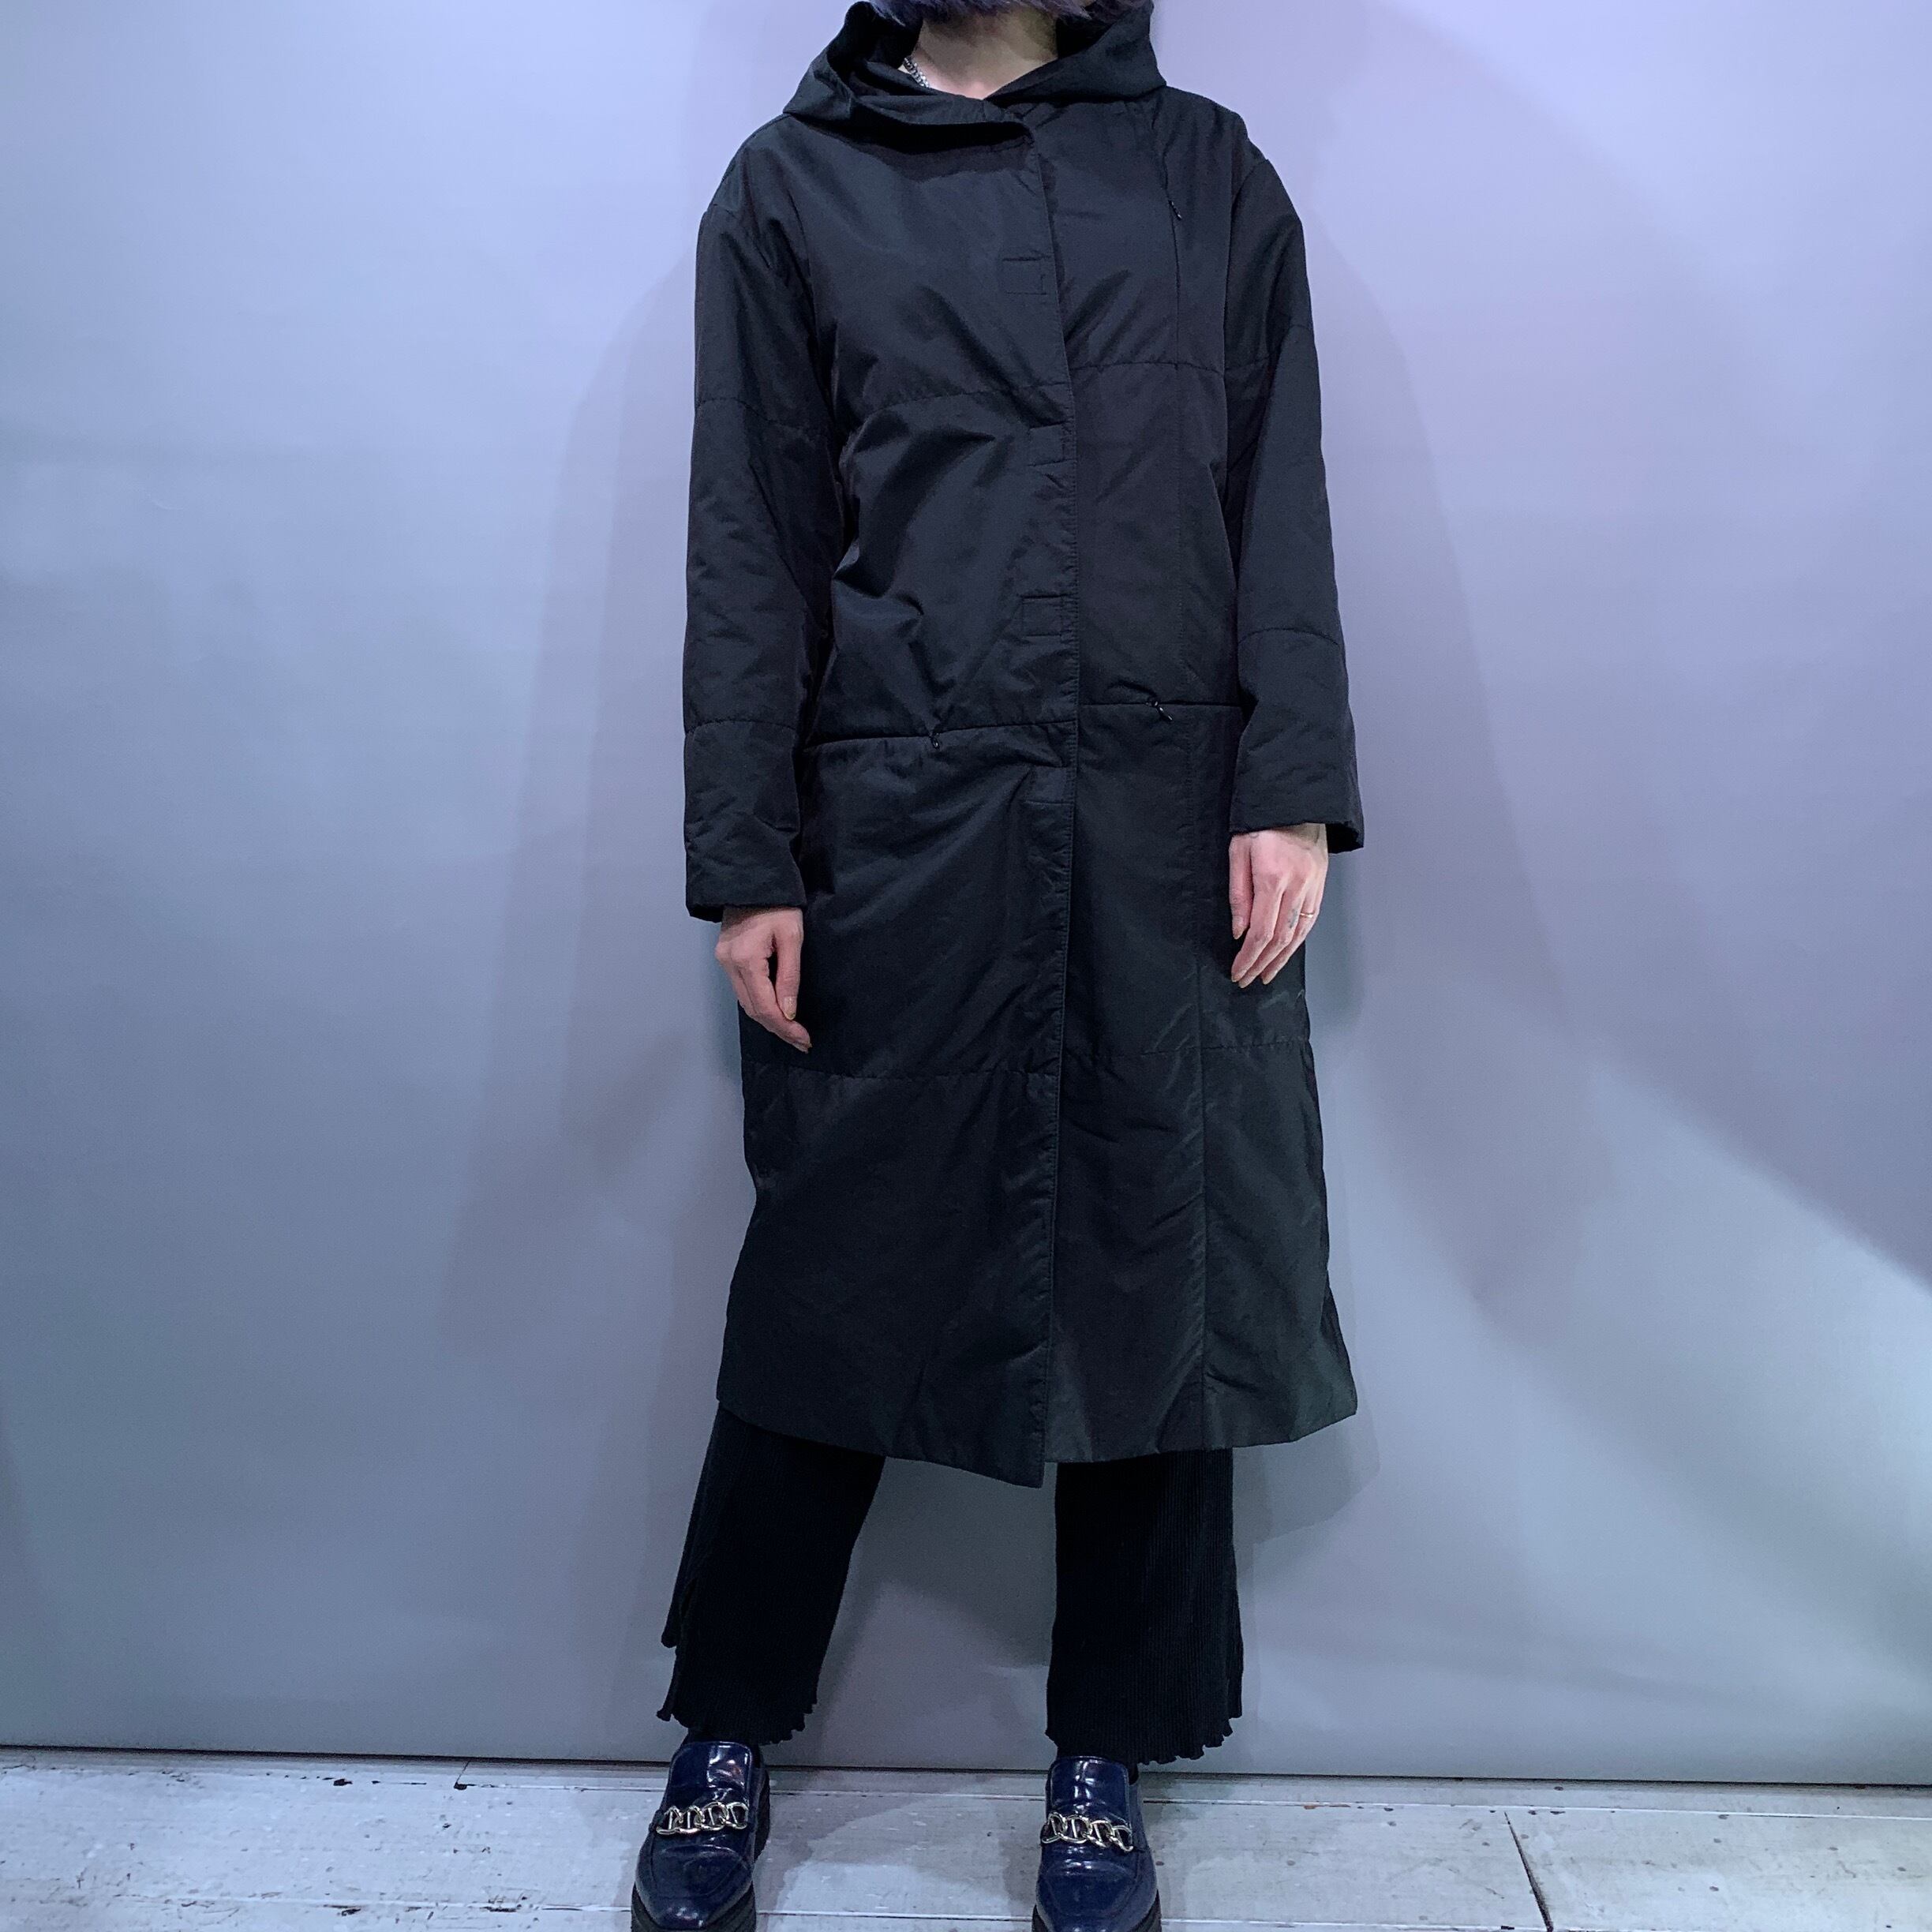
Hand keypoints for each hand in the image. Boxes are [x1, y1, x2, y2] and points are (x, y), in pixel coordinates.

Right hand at [716, 907, 810, 1050]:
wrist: (753, 881)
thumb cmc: (778, 905)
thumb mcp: (792, 937)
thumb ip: (790, 976)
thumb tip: (789, 1012)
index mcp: (746, 959)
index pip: (765, 1006)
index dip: (785, 1028)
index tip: (804, 1040)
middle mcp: (729, 964)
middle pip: (753, 1010)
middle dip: (779, 1029)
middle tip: (801, 1042)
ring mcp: (724, 962)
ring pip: (746, 1003)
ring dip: (769, 1020)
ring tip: (792, 1032)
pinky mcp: (725, 958)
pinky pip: (742, 990)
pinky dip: (759, 1004)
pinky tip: (776, 1011)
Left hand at [1229, 825, 1327, 987]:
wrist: (1297, 800)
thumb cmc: (1262, 822)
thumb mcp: (1239, 851)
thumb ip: (1239, 893)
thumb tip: (1239, 930)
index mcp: (1272, 878)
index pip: (1261, 931)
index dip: (1249, 957)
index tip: (1238, 971)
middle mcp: (1296, 886)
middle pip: (1280, 938)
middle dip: (1262, 963)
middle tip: (1247, 979)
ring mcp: (1312, 887)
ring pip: (1298, 934)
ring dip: (1281, 959)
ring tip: (1267, 974)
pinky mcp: (1320, 885)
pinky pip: (1309, 921)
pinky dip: (1297, 941)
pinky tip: (1287, 952)